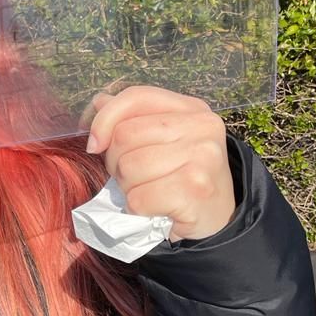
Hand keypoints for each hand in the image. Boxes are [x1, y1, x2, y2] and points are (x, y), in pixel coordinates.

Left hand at [85, 86, 235, 241]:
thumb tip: (99, 102)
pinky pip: (138, 198)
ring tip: (147, 191)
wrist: (219, 219)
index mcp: (192, 108)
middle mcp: (202, 127)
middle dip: (116, 161)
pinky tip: (155, 208)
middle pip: (125, 135)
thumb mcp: (164, 140)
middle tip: (133, 176)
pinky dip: (137, 208)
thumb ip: (133, 118)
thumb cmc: (184, 176)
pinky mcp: (196, 191)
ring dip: (127, 187)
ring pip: (129, 167)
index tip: (96, 144)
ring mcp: (203, 158)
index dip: (105, 119)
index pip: (137, 97)